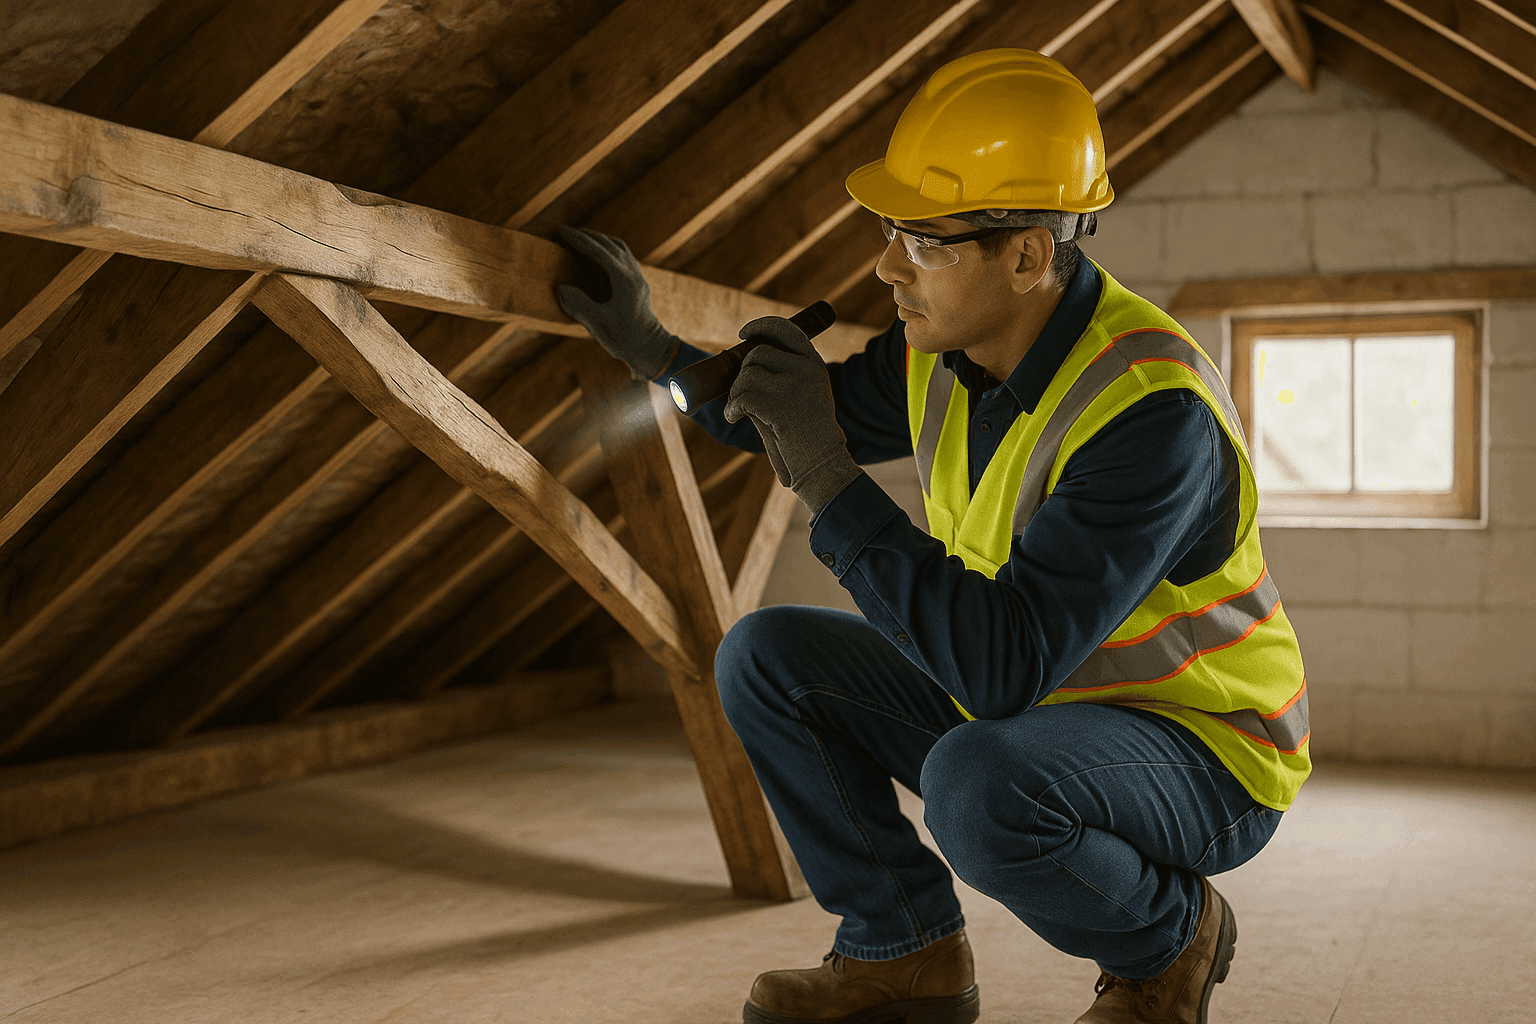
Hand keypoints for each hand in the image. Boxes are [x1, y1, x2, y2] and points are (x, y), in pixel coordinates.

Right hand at [553, 225, 680, 380]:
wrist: (651, 350)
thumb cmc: (626, 340)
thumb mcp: (598, 325)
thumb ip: (579, 305)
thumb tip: (560, 288)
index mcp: (624, 279)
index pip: (597, 250)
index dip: (576, 239)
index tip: (558, 230)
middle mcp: (633, 273)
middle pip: (608, 243)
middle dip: (585, 235)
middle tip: (563, 233)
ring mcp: (638, 277)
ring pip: (618, 247)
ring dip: (598, 240)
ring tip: (579, 240)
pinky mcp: (638, 283)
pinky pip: (623, 257)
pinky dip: (607, 250)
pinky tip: (598, 257)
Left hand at [723, 316, 861, 516]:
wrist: (821, 464)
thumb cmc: (806, 435)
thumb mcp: (803, 396)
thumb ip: (783, 377)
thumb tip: (745, 364)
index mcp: (813, 364)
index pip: (786, 330)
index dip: (762, 326)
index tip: (744, 333)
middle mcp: (806, 370)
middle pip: (757, 353)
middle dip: (741, 373)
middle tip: (740, 395)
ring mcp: (794, 387)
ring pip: (746, 375)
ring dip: (735, 393)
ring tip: (740, 411)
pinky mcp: (779, 406)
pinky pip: (742, 398)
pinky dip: (732, 409)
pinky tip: (735, 417)